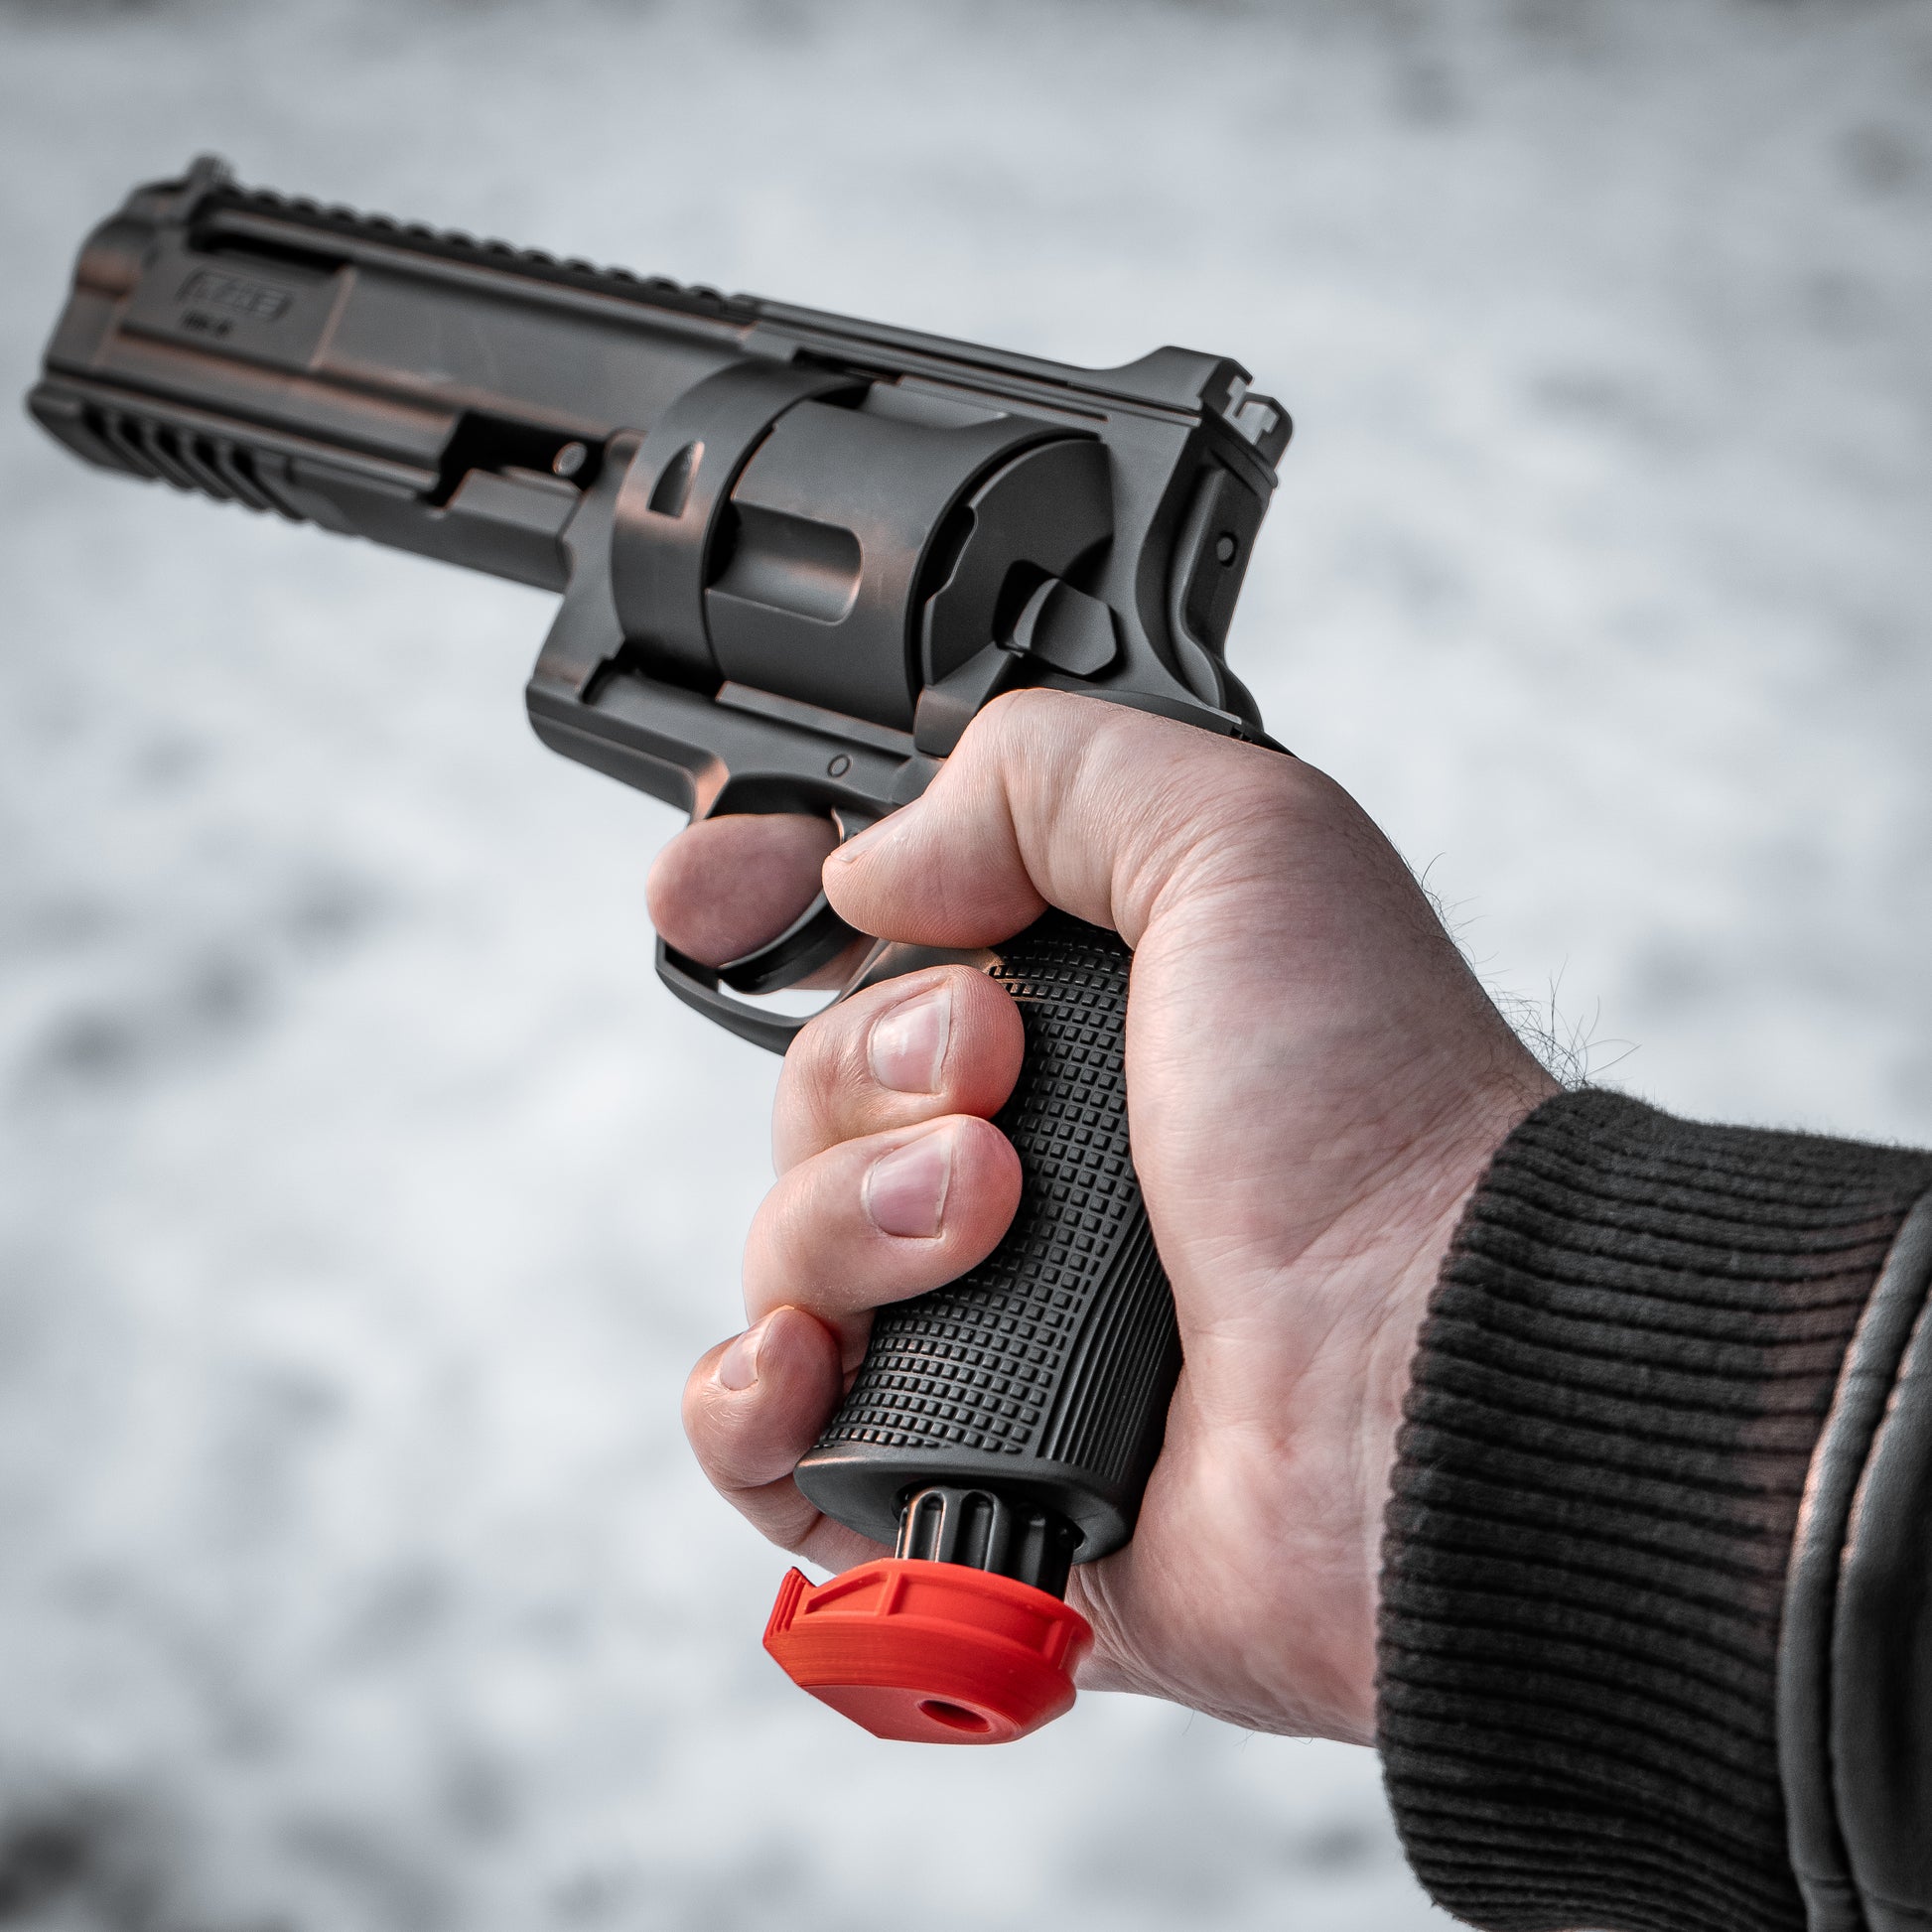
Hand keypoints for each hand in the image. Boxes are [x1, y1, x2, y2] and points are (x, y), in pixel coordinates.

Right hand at [651, 690, 1554, 1743]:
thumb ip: (1052, 777)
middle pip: (806, 1087)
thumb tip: (874, 862)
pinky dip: (754, 1397)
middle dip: (867, 1067)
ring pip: (778, 1244)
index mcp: (1083, 1018)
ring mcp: (983, 1317)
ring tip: (981, 1217)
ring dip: (846, 1217)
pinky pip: (761, 1436)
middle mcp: (1025, 1158)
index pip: (868, 941)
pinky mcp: (947, 1468)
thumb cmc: (1372, 1118)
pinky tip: (814, 1367)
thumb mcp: (1244, 844)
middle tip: (995, 1079)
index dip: (766, 903)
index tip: (711, 893)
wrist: (1427, 1379)